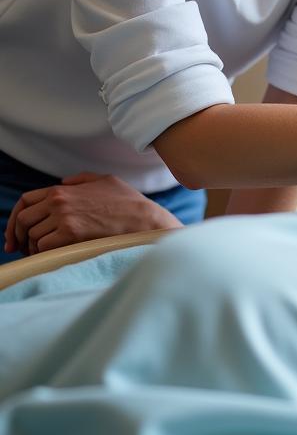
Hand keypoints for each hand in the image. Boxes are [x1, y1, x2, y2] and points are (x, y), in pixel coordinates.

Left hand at [3, 172, 181, 255]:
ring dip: (35, 248)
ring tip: (46, 253)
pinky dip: (44, 254)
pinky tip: (54, 255)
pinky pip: (43, 247)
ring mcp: (63, 217)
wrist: (143, 218)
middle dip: (20, 236)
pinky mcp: (70, 234)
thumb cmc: (128, 202)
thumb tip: (65, 180)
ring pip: (32, 236)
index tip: (14, 235)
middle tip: (24, 249)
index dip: (14, 219)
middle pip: (22, 220)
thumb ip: (81, 179)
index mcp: (64, 189)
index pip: (25, 201)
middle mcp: (59, 201)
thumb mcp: (105, 180)